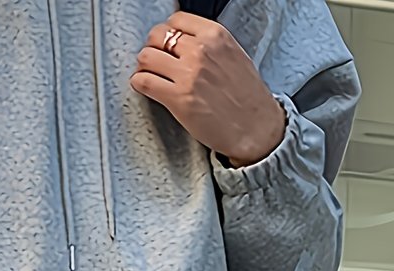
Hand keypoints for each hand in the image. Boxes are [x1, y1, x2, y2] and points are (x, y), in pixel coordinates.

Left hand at [131, 11, 286, 167]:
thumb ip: (210, 45)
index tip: (167, 44)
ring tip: (149, 75)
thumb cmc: (247, 97)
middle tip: (155, 61)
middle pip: (157, 36)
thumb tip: (185, 43)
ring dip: (143, 66)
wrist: (255, 128)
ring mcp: (188, 75)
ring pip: (146, 57)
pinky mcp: (177, 99)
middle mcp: (200, 51)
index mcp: (215, 35)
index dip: (168, 33)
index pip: (177, 20)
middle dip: (152, 47)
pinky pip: (144, 82)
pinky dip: (139, 83)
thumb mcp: (234, 55)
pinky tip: (144, 87)